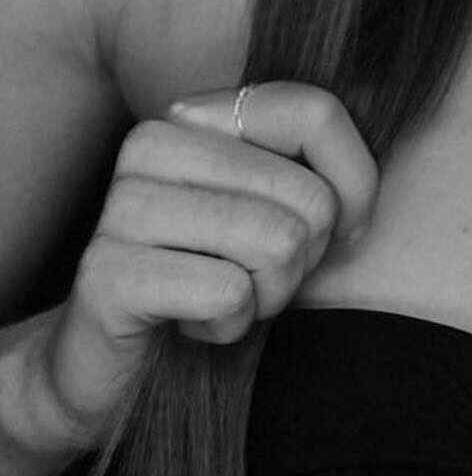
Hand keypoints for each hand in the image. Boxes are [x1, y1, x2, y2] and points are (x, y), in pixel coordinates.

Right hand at [31, 82, 377, 449]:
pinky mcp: (109, 273)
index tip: (346, 227)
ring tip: (228, 297)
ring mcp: (124, 206)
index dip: (355, 178)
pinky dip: (230, 324)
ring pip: (275, 242)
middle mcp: (154, 144)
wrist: (110, 364)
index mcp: (196, 115)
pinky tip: (193, 323)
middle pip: (306, 193)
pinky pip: (229, 293)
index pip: (314, 112)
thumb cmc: (209, 277)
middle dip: (303, 256)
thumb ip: (317, 172)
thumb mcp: (273, 210)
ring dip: (269, 294)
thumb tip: (358, 196)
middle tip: (258, 276)